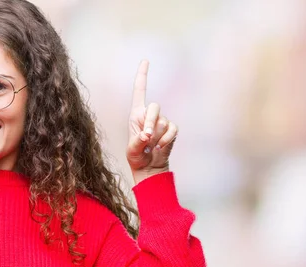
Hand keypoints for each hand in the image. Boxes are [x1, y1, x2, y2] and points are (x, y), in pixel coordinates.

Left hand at [127, 60, 178, 184]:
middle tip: (146, 138)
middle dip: (150, 123)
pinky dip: (166, 140)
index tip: (146, 61)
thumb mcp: (132, 151)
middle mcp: (149, 115)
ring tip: (151, 147)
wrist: (149, 167)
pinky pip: (172, 130)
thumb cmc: (137, 157)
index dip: (143, 76)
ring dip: (157, 136)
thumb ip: (137, 142)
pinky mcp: (172, 130)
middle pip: (154, 107)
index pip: (140, 91)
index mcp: (136, 114)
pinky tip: (160, 147)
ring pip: (163, 122)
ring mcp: (162, 122)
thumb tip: (146, 134)